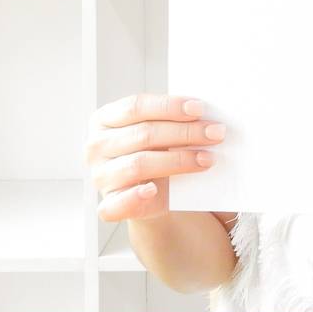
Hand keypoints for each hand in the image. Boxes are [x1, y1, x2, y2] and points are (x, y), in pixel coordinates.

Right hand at [87, 93, 226, 221]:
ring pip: (139, 164)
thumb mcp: (159, 130)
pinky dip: (135, 197)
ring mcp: (101, 176)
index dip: (169, 106)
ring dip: (178, 161)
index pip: (136, 107)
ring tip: (207, 159)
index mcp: (104, 119)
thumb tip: (205, 113)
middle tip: (215, 133)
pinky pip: (117, 204)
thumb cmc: (155, 150)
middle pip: (143, 134)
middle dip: (184, 133)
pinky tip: (154, 190)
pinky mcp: (108, 204)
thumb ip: (171, 119)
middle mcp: (97, 146)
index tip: (200, 108)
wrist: (149, 189)